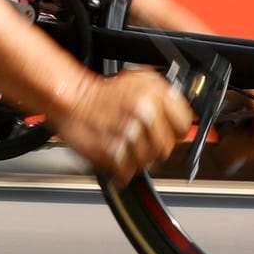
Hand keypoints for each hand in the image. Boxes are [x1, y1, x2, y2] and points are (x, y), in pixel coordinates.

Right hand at [51, 68, 193, 184]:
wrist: (70, 99)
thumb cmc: (103, 93)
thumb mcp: (141, 81)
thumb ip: (166, 97)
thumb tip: (180, 115)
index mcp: (155, 94)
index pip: (182, 125)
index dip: (174, 131)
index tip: (167, 132)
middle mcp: (143, 112)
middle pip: (165, 148)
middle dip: (153, 147)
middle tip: (139, 139)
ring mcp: (127, 133)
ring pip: (147, 163)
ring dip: (135, 159)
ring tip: (123, 145)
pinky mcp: (111, 151)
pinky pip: (127, 172)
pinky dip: (120, 169)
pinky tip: (114, 154)